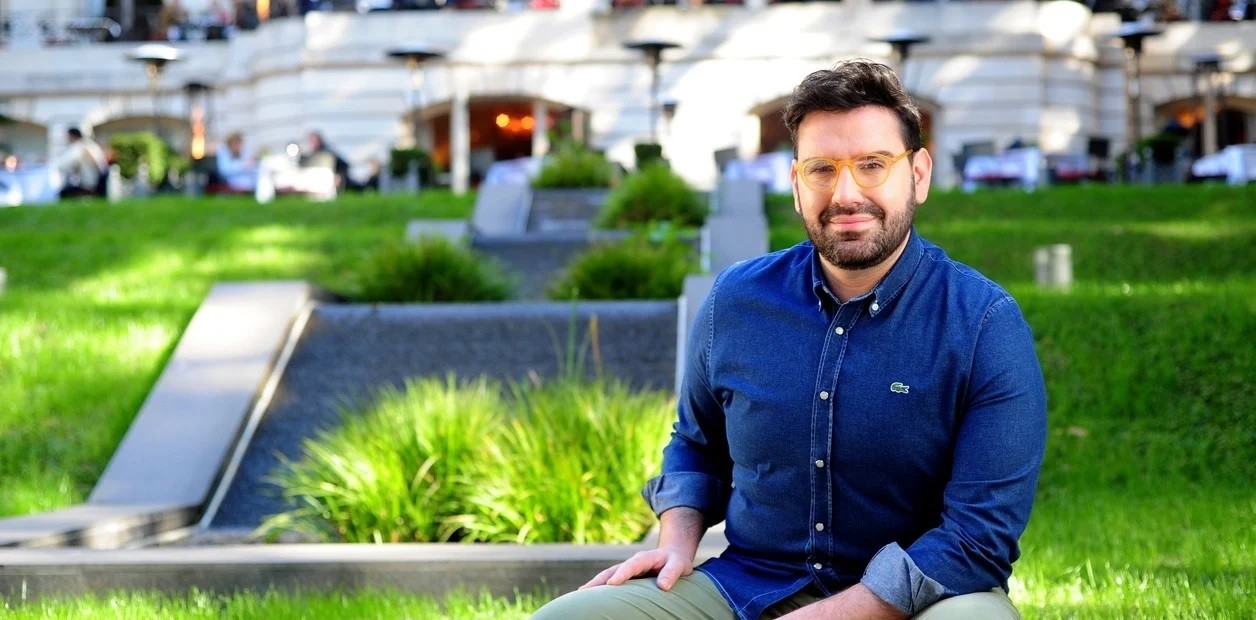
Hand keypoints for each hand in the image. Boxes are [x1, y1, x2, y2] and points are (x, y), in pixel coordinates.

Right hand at [579, 545, 694, 590]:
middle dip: (598, 581)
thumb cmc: (676, 561)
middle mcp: (632, 563)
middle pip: (612, 571)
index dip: (621, 574)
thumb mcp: (679, 564)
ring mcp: (627, 570)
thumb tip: (662, 586)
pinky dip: (600, 588)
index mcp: (644, 558)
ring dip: (595, 585)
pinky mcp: (626, 577)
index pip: (631, 566)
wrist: (673, 554)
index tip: (612, 584)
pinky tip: (591, 598)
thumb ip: (671, 572)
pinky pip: (611, 582)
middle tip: (584, 591)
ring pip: (608, 576)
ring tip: (581, 595)